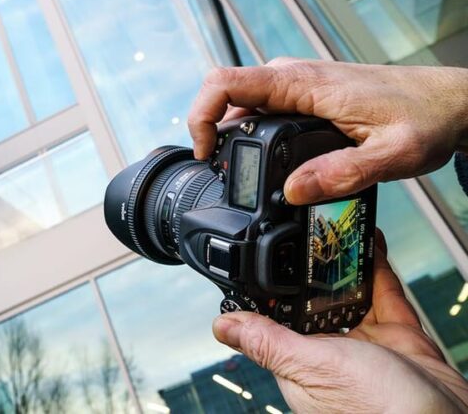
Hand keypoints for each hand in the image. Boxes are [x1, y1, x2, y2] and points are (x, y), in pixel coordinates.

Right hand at [187, 59, 467, 203]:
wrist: (450, 101)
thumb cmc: (426, 117)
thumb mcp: (393, 155)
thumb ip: (342, 174)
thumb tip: (292, 192)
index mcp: (305, 84)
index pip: (226, 81)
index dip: (200, 115)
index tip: (204, 152)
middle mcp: (294, 77)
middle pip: (224, 91)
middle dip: (208, 129)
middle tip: (219, 170)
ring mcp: (297, 83)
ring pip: (240, 99)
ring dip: (226, 131)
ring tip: (234, 168)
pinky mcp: (304, 93)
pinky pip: (260, 105)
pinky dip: (246, 130)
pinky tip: (257, 156)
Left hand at [211, 231, 467, 412]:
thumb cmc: (379, 413)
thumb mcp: (314, 366)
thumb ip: (270, 342)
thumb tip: (222, 327)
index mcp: (300, 366)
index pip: (276, 319)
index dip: (272, 289)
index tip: (265, 255)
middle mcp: (331, 356)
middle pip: (315, 301)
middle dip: (312, 270)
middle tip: (306, 232)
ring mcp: (367, 349)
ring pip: (350, 294)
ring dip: (345, 264)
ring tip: (335, 228)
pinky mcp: (401, 342)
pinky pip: (386, 296)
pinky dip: (378, 269)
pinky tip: (369, 244)